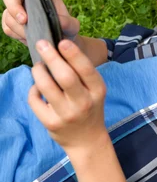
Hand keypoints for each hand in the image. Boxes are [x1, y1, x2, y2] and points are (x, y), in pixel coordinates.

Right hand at [2, 0, 79, 44]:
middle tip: (25, 19)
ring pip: (8, 15)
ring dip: (19, 27)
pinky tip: (28, 38)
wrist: (60, 46)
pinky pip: (8, 28)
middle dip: (14, 6)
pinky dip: (17, 34)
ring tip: (33, 35)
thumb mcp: (73, 27)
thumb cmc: (67, 32)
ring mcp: (18, 10)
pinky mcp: (12, 24)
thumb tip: (58, 21)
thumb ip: (68, 23)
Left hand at [28, 38, 107, 154]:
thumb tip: (59, 50)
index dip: (73, 55)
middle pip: (65, 76)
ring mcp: (66, 114)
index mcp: (97, 91)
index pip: (86, 70)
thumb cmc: (90, 108)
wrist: (87, 140)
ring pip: (46, 87)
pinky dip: (33, 89)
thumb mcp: (95, 91)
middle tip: (41, 44)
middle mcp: (84, 102)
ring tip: (38, 66)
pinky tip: (37, 87)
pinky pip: (35, 99)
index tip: (62, 42)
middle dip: (51, 57)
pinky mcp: (51, 122)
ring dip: (38, 71)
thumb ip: (82, 75)